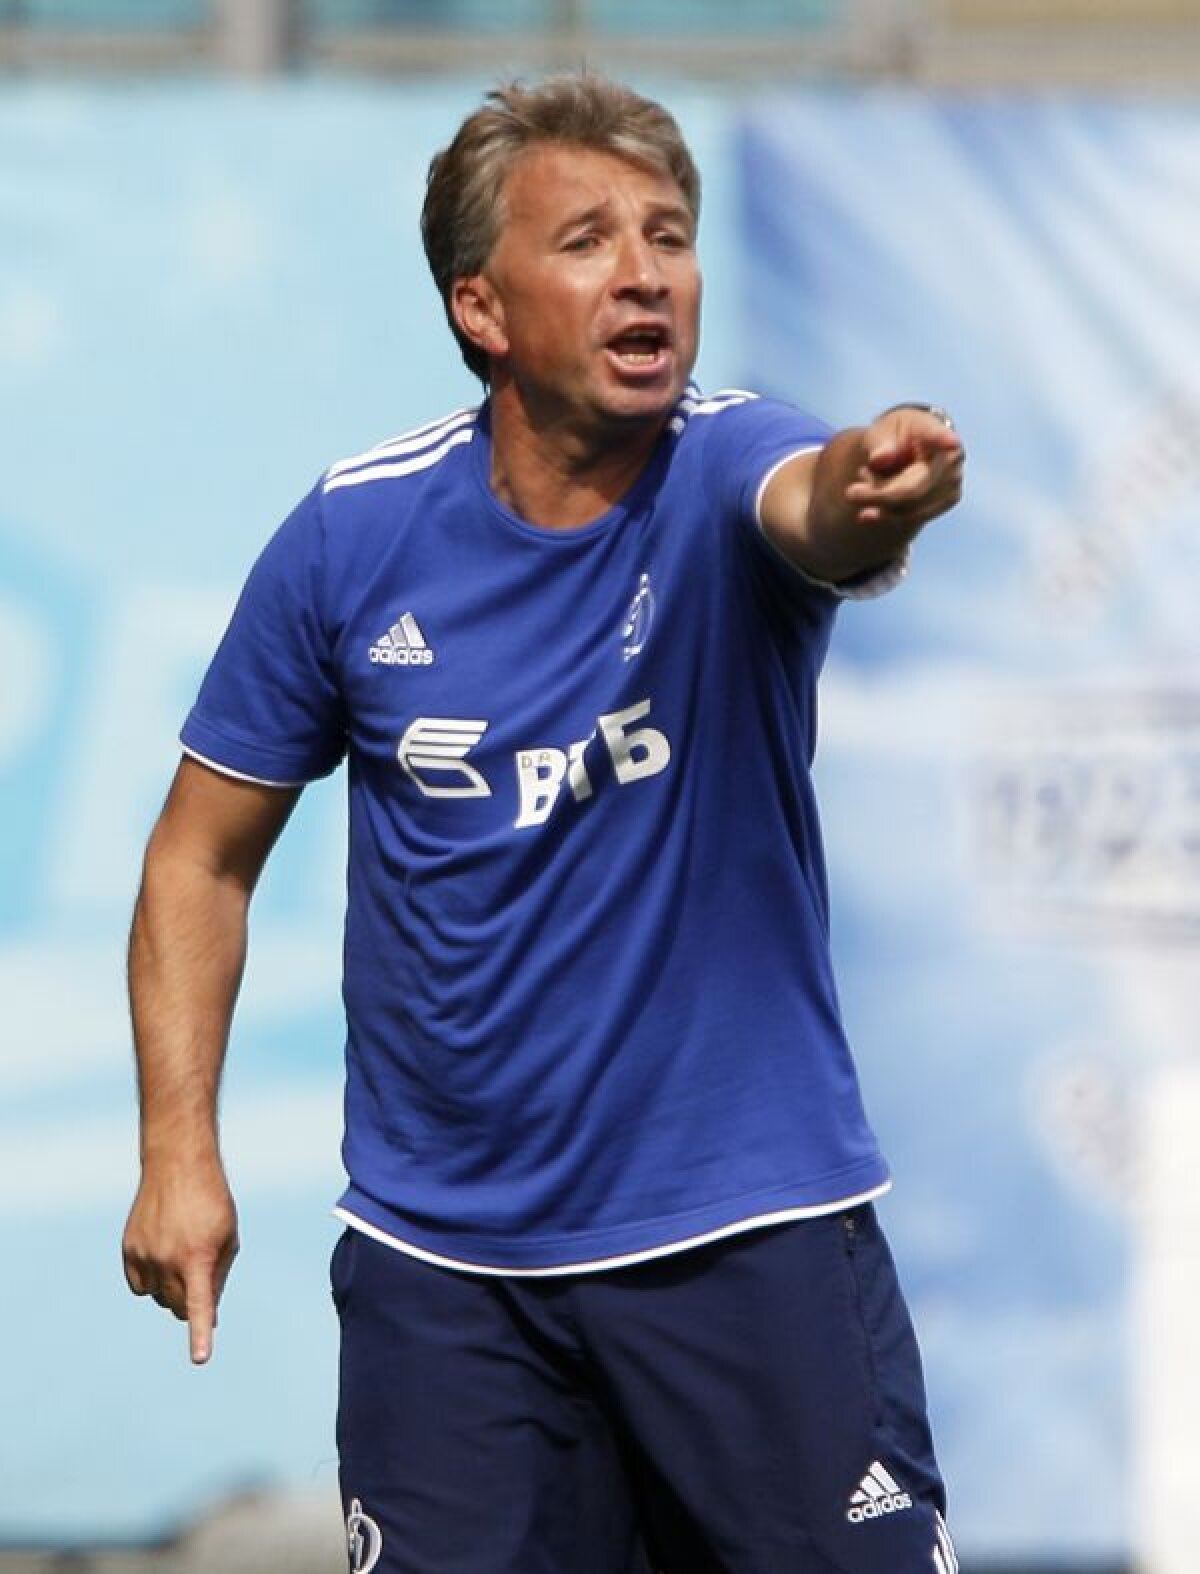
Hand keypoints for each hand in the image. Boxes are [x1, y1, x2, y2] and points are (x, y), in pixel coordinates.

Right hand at [122, 1158, 238, 1364]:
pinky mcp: (128, 1251)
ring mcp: (144, 1256)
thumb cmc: (212, 1202)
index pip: (199, 1304)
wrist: (178, 1165)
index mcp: (199, 1257)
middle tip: (200, 1276)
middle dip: (191, 1302)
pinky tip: (160, 1259)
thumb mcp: (229, 1238)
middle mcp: (168, 1260)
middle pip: (178, 1307)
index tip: (201, 1358)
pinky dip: (150, 1282)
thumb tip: (206, 1314)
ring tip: (181, 1256)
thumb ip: (218, 1276)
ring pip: (158, 1298)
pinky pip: (139, 1287)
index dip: (200, 1333)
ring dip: (171, 1290)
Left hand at [844, 406, 963, 527]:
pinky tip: (868, 510)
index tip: (950, 442)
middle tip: (850, 493)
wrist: (904, 452)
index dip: (943, 439)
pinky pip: (913, 516)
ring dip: (880, 503)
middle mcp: (952, 456)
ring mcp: (953, 481)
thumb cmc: (891, 437)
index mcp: (933, 429)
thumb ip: (879, 443)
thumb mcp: (879, 433)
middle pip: (915, 487)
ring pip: (912, 507)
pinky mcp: (946, 501)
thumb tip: (881, 459)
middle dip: (881, 495)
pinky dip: (887, 514)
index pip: (937, 434)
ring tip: (858, 490)